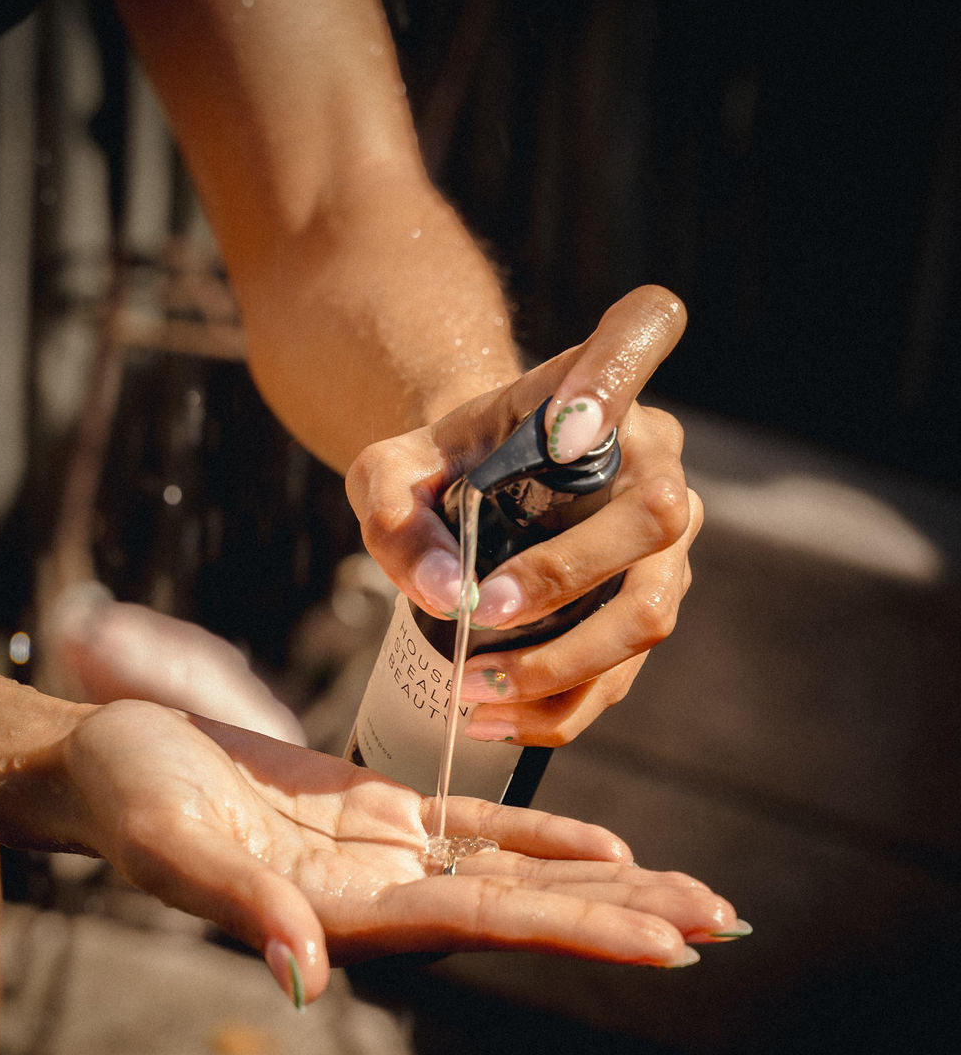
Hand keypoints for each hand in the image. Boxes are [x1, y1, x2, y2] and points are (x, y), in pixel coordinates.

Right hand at [63, 702, 745, 1006]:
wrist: (107, 762)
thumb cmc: (127, 800)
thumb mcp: (171, 849)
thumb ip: (240, 910)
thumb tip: (304, 982)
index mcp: (343, 917)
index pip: (483, 923)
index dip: (578, 929)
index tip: (668, 945)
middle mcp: (379, 899)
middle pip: (525, 909)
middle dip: (624, 918)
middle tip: (724, 923)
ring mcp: (384, 858)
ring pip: (516, 875)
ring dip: (605, 887)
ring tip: (691, 899)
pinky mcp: (376, 814)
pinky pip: (476, 831)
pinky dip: (543, 840)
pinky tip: (608, 850)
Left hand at [346, 286, 698, 744]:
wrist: (472, 497)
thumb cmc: (438, 467)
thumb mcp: (389, 470)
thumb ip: (395, 511)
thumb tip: (450, 595)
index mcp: (595, 389)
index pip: (640, 335)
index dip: (618, 376)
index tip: (563, 423)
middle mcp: (654, 461)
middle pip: (655, 519)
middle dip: (568, 578)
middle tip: (485, 614)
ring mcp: (665, 546)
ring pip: (647, 615)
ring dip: (560, 666)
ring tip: (473, 692)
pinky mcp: (645, 612)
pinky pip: (622, 675)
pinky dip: (556, 709)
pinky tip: (489, 719)